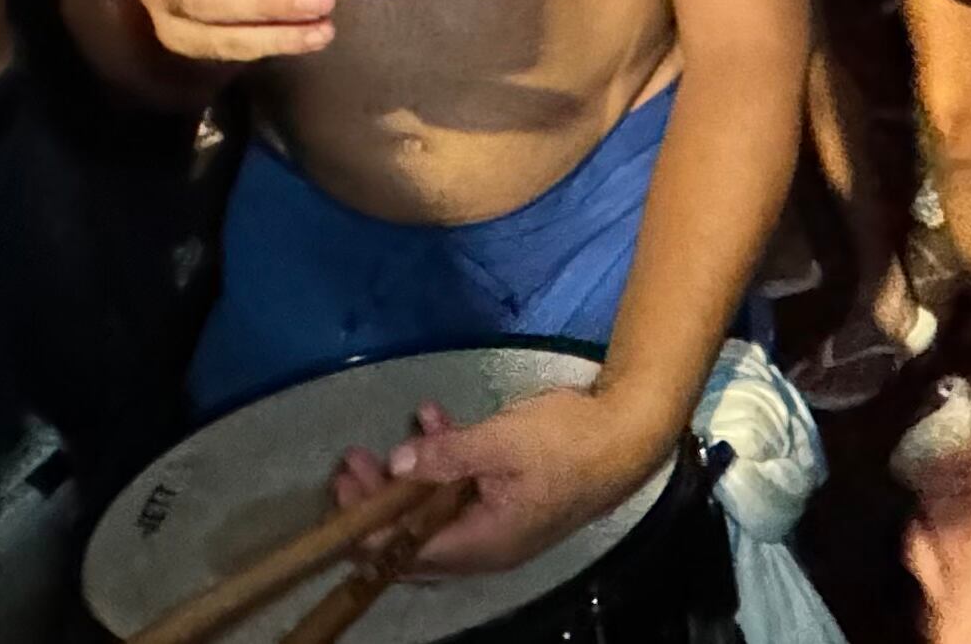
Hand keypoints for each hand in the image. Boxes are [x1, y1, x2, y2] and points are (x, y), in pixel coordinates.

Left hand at [331, 388, 676, 576]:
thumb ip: (446, 455)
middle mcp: (485, 544)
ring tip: (377, 444)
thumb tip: (396, 463)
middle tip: (351, 463)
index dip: (368, 528)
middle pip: (416, 536)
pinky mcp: (508, 495)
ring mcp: (498, 520)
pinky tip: (431, 417)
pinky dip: (443, 458)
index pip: (407, 553)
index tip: (342, 492)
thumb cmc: (565, 443)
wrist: (628, 435)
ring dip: (407, 478)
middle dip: (380, 502)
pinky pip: (462, 487)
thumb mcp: (498, 443)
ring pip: (435, 509)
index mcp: (481, 544)